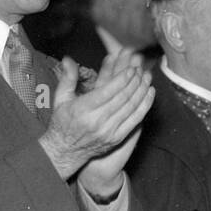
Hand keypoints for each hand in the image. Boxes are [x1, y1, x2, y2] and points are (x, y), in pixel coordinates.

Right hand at [77, 57, 154, 197]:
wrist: (66, 151)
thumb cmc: (63, 122)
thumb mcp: (60, 99)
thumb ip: (67, 77)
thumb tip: (68, 59)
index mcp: (83, 109)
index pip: (107, 91)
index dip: (122, 78)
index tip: (130, 68)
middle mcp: (97, 121)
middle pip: (122, 97)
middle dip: (134, 81)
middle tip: (140, 68)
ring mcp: (109, 131)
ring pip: (131, 107)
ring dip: (142, 90)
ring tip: (147, 76)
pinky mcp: (117, 138)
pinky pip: (135, 119)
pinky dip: (145, 105)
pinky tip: (150, 93)